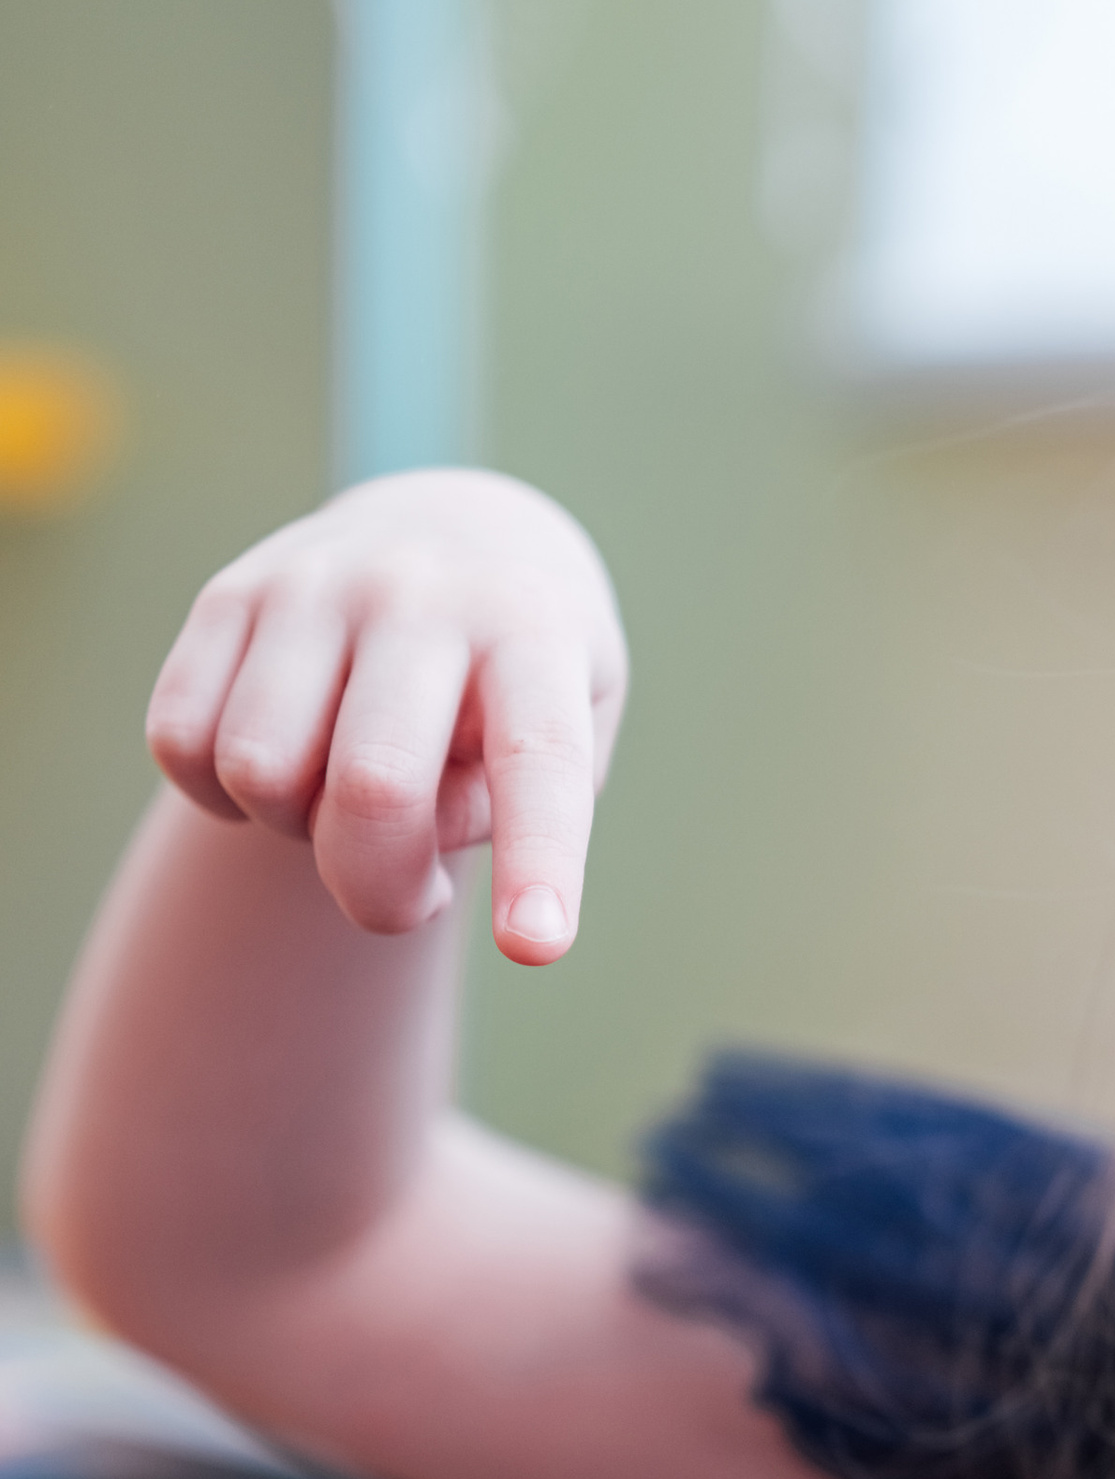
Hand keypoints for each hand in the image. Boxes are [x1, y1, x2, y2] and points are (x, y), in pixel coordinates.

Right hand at [144, 472, 626, 966]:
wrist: (452, 530)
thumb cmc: (519, 678)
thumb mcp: (568, 733)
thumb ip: (499, 806)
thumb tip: (396, 850)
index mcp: (533, 633)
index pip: (540, 758)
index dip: (538, 860)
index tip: (536, 948)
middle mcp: (420, 593)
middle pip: (371, 787)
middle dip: (379, 888)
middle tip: (410, 892)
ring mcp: (312, 585)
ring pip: (256, 771)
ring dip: (293, 828)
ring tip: (343, 799)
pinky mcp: (226, 595)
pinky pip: (181, 743)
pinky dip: (218, 795)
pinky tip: (280, 769)